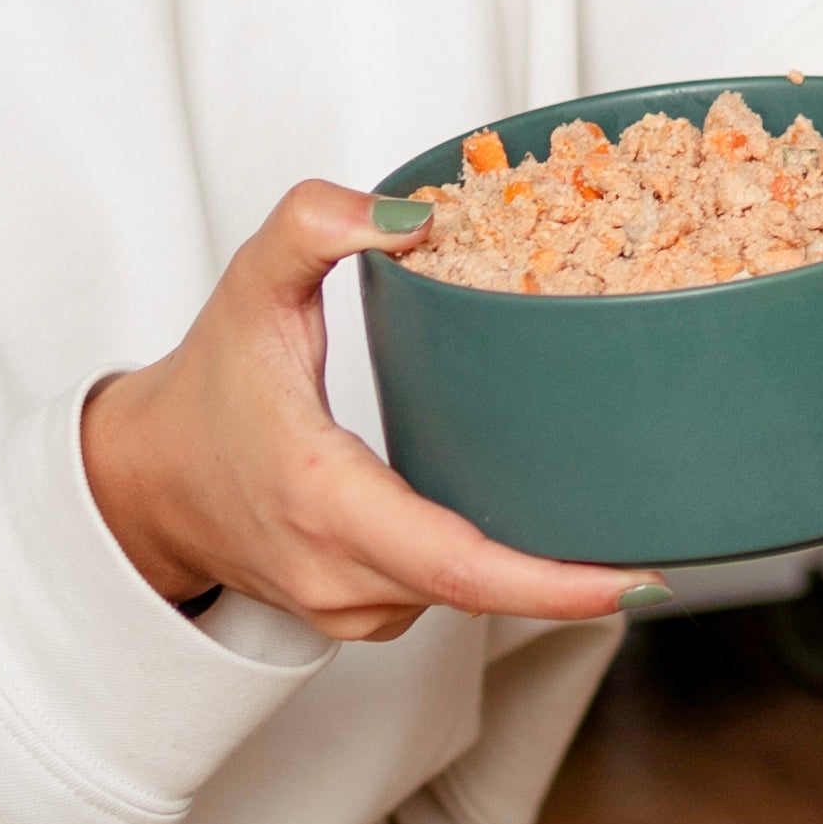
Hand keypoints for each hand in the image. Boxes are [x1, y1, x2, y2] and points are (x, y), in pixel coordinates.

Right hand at [81, 181, 658, 639]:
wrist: (143, 483)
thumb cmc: (203, 386)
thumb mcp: (249, 285)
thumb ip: (316, 225)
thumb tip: (414, 207)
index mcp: (324, 502)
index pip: (458, 567)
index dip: (553, 585)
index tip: (637, 581)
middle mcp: (342, 576)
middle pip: (486, 592)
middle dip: (582, 576)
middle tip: (679, 537)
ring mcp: (351, 609)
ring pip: (471, 594)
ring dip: (541, 567)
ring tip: (622, 520)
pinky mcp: (362, 615)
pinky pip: (449, 595)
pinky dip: (498, 565)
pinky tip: (541, 525)